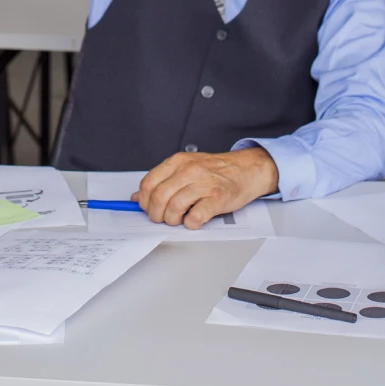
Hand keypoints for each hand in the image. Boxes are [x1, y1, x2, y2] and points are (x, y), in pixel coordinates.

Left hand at [135, 147, 278, 227]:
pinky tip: (193, 220)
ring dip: (173, 220)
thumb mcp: (186, 168)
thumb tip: (138, 198)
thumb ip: (162, 181)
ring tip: (179, 219)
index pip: (148, 183)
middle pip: (159, 197)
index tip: (149, 208)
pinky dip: (191, 223)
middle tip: (163, 218)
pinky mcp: (217, 199)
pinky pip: (196, 217)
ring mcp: (204, 184)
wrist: (247, 169)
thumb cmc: (216, 170)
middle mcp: (189, 170)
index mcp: (178, 161)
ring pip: (174, 208)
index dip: (145, 202)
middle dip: (157, 215)